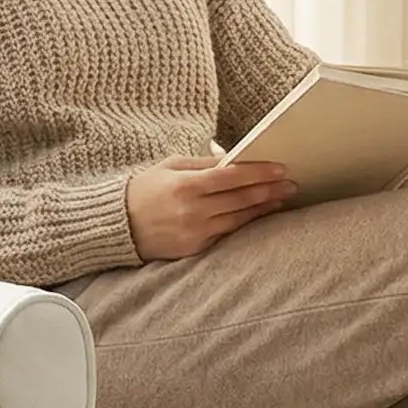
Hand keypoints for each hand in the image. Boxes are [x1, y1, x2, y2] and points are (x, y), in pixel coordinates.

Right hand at [125, 154, 297, 259]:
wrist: (116, 225)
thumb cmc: (144, 190)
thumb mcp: (170, 167)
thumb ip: (203, 164)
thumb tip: (235, 158)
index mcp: (186, 185)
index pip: (232, 177)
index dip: (259, 173)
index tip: (280, 169)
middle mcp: (193, 211)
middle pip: (241, 199)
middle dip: (270, 190)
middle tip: (291, 184)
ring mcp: (195, 232)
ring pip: (239, 219)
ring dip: (263, 208)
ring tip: (281, 199)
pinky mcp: (194, 249)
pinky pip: (227, 235)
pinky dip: (246, 224)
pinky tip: (259, 216)